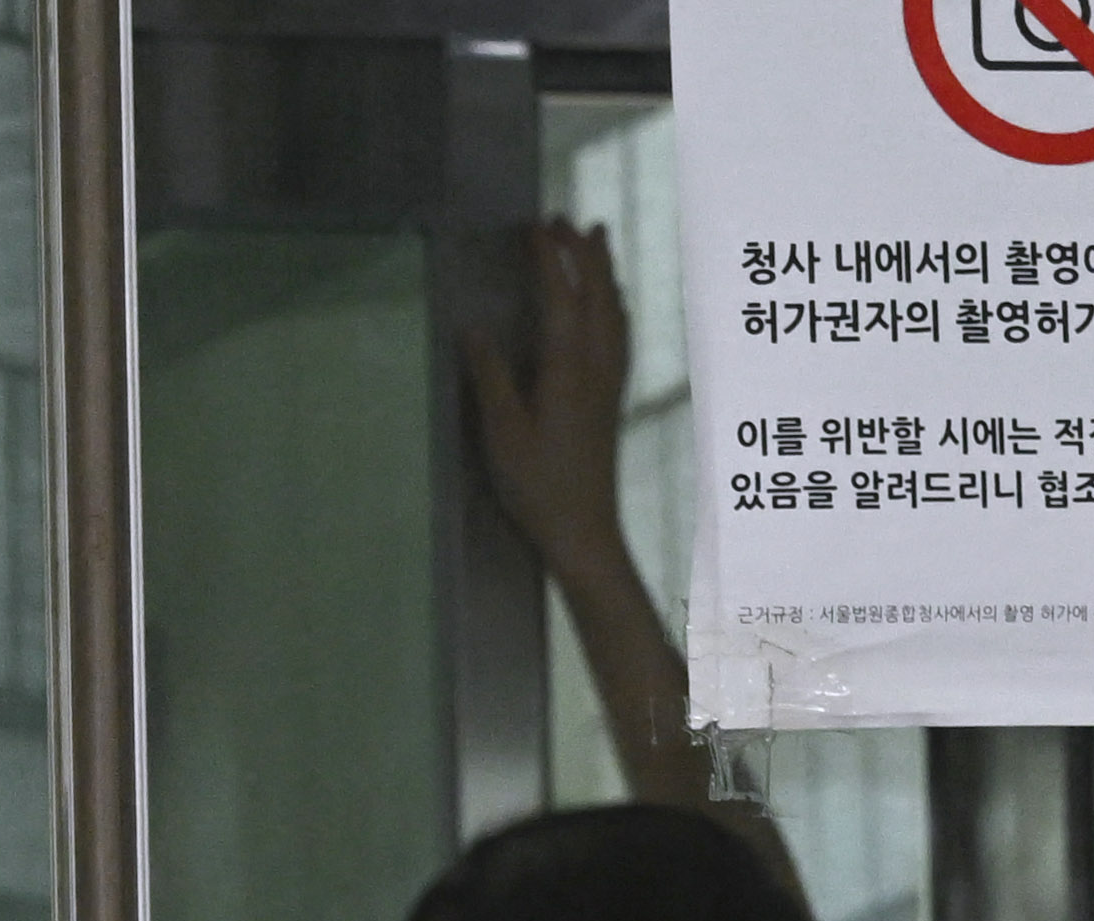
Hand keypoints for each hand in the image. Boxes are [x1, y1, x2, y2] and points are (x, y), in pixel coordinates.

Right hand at [461, 214, 636, 577]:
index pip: (561, 296)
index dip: (548, 259)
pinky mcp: (613, 391)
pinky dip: (612, 300)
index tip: (533, 229)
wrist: (584, 526)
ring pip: (614, 306)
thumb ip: (490, 377)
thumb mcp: (503, 433)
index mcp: (568, 367)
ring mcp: (611, 376)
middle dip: (582, 252)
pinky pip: (619, 328)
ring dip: (603, 269)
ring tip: (594, 239)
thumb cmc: (538, 484)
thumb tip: (473, 329)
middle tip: (562, 221)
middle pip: (597, 291)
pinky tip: (608, 300)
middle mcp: (598, 362)